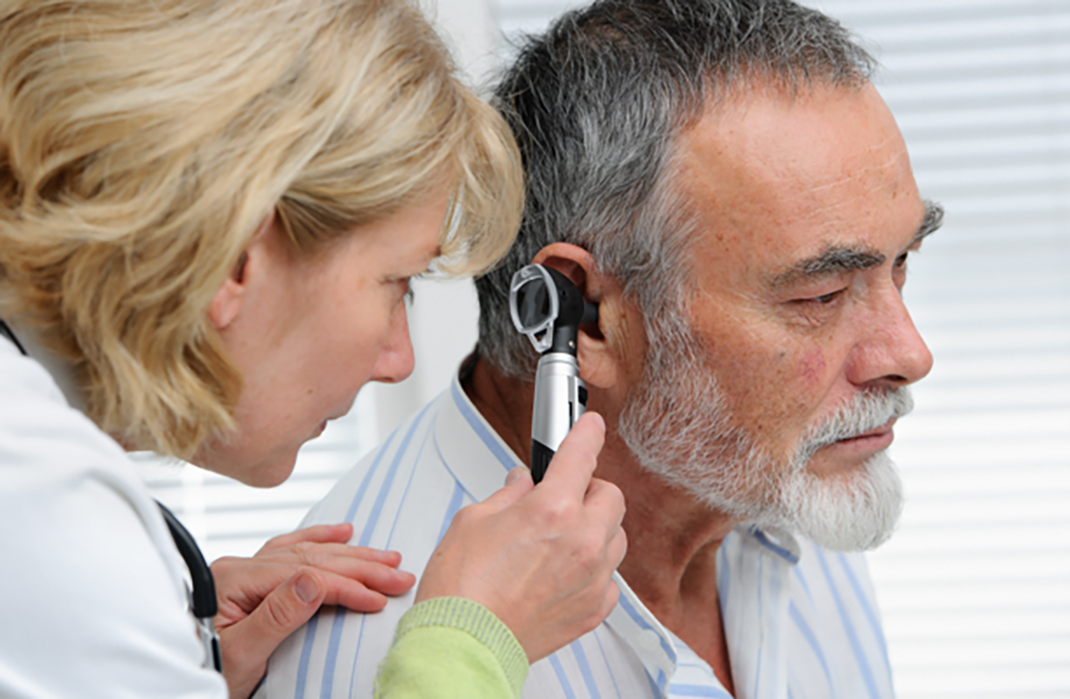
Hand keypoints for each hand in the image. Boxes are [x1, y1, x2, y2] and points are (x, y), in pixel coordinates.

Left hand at [211, 523, 415, 697]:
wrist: (173, 681)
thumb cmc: (205, 671)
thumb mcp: (242, 656)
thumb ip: (278, 615)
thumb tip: (316, 580)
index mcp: (235, 580)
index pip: (305, 575)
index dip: (347, 585)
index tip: (379, 599)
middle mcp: (240, 567)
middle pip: (311, 558)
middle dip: (361, 566)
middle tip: (399, 575)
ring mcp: (245, 570)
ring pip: (306, 552)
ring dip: (350, 554)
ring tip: (386, 558)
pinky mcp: (251, 579)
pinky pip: (290, 549)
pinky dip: (319, 540)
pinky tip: (344, 534)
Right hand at [416, 411, 626, 662]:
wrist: (463, 644)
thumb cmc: (461, 589)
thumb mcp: (473, 520)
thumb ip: (507, 496)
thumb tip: (521, 485)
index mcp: (552, 510)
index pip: (581, 455)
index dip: (586, 433)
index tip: (591, 426)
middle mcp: (582, 542)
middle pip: (611, 495)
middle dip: (589, 489)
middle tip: (563, 494)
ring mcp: (592, 578)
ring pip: (617, 536)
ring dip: (596, 527)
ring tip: (563, 535)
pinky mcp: (593, 609)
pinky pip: (610, 577)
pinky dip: (594, 568)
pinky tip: (566, 570)